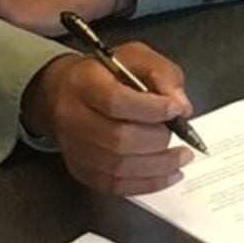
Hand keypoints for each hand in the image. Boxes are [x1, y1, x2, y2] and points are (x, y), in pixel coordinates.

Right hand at [19, 47, 190, 195]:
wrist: (62, 93)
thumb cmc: (104, 73)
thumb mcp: (135, 57)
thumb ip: (162, 74)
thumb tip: (181, 107)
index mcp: (85, 82)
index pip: (116, 101)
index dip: (151, 110)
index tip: (177, 110)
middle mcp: (73, 117)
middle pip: (118, 139)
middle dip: (158, 141)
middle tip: (181, 138)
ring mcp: (74, 148)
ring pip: (118, 167)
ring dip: (158, 167)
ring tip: (181, 159)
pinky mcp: (80, 169)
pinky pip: (114, 185)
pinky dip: (146, 184)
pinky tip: (167, 175)